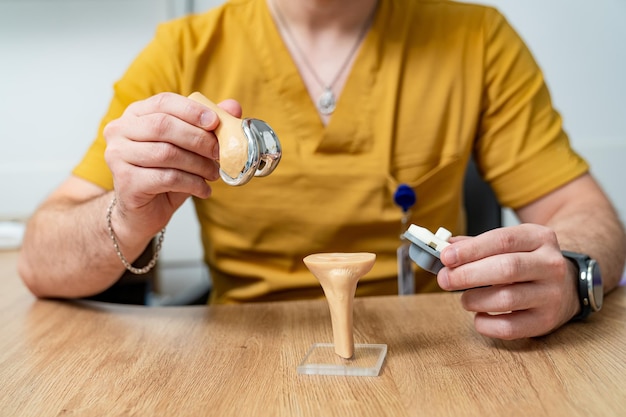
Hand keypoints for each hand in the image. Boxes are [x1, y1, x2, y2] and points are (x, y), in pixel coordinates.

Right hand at [103, 92, 241, 237]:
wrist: (141, 212)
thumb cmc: (164, 175)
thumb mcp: (188, 149)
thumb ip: (208, 126)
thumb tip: (233, 107)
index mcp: (135, 114)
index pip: (163, 102)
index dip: (192, 110)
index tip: (215, 122)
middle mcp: (120, 131)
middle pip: (164, 126)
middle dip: (199, 139)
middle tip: (220, 153)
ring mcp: (118, 155)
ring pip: (167, 153)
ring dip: (198, 164)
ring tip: (214, 173)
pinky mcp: (126, 181)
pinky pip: (167, 178)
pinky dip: (192, 183)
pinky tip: (204, 190)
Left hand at [437, 224, 578, 339]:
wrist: (567, 285)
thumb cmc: (526, 262)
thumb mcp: (509, 245)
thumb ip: (476, 245)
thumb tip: (444, 249)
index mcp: (539, 238)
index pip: (503, 240)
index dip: (471, 249)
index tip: (445, 257)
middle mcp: (550, 265)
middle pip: (506, 268)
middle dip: (468, 275)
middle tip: (444, 279)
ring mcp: (552, 294)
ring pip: (507, 299)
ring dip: (475, 300)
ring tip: (464, 299)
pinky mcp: (547, 321)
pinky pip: (511, 328)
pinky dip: (487, 324)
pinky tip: (479, 317)